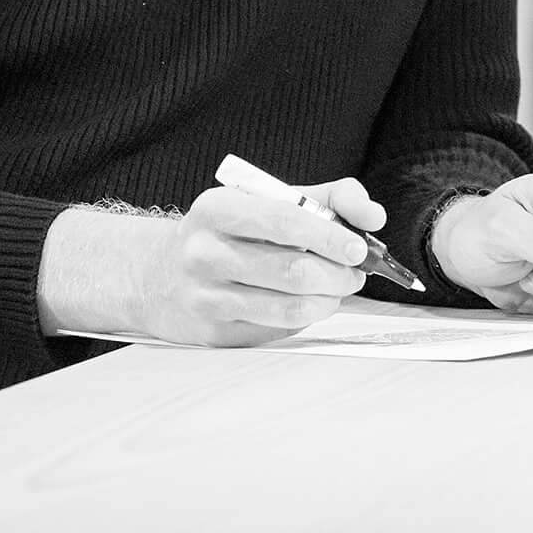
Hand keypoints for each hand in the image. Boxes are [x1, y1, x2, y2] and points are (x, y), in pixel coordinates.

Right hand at [40, 180, 378, 346]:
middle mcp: (205, 253)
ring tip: (337, 289)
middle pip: (292, 271)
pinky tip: (307, 304)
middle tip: (357, 272)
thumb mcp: (268, 200)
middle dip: (339, 274)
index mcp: (217, 209)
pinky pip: (277, 331)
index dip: (329, 236)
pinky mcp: (213, 333)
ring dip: (329, 300)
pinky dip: (305, 318)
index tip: (359, 247)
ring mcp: (206, 297)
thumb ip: (328, 198)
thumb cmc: (230, 233)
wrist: (158, 275)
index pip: (284, 221)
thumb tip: (373, 216)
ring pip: (289, 308)